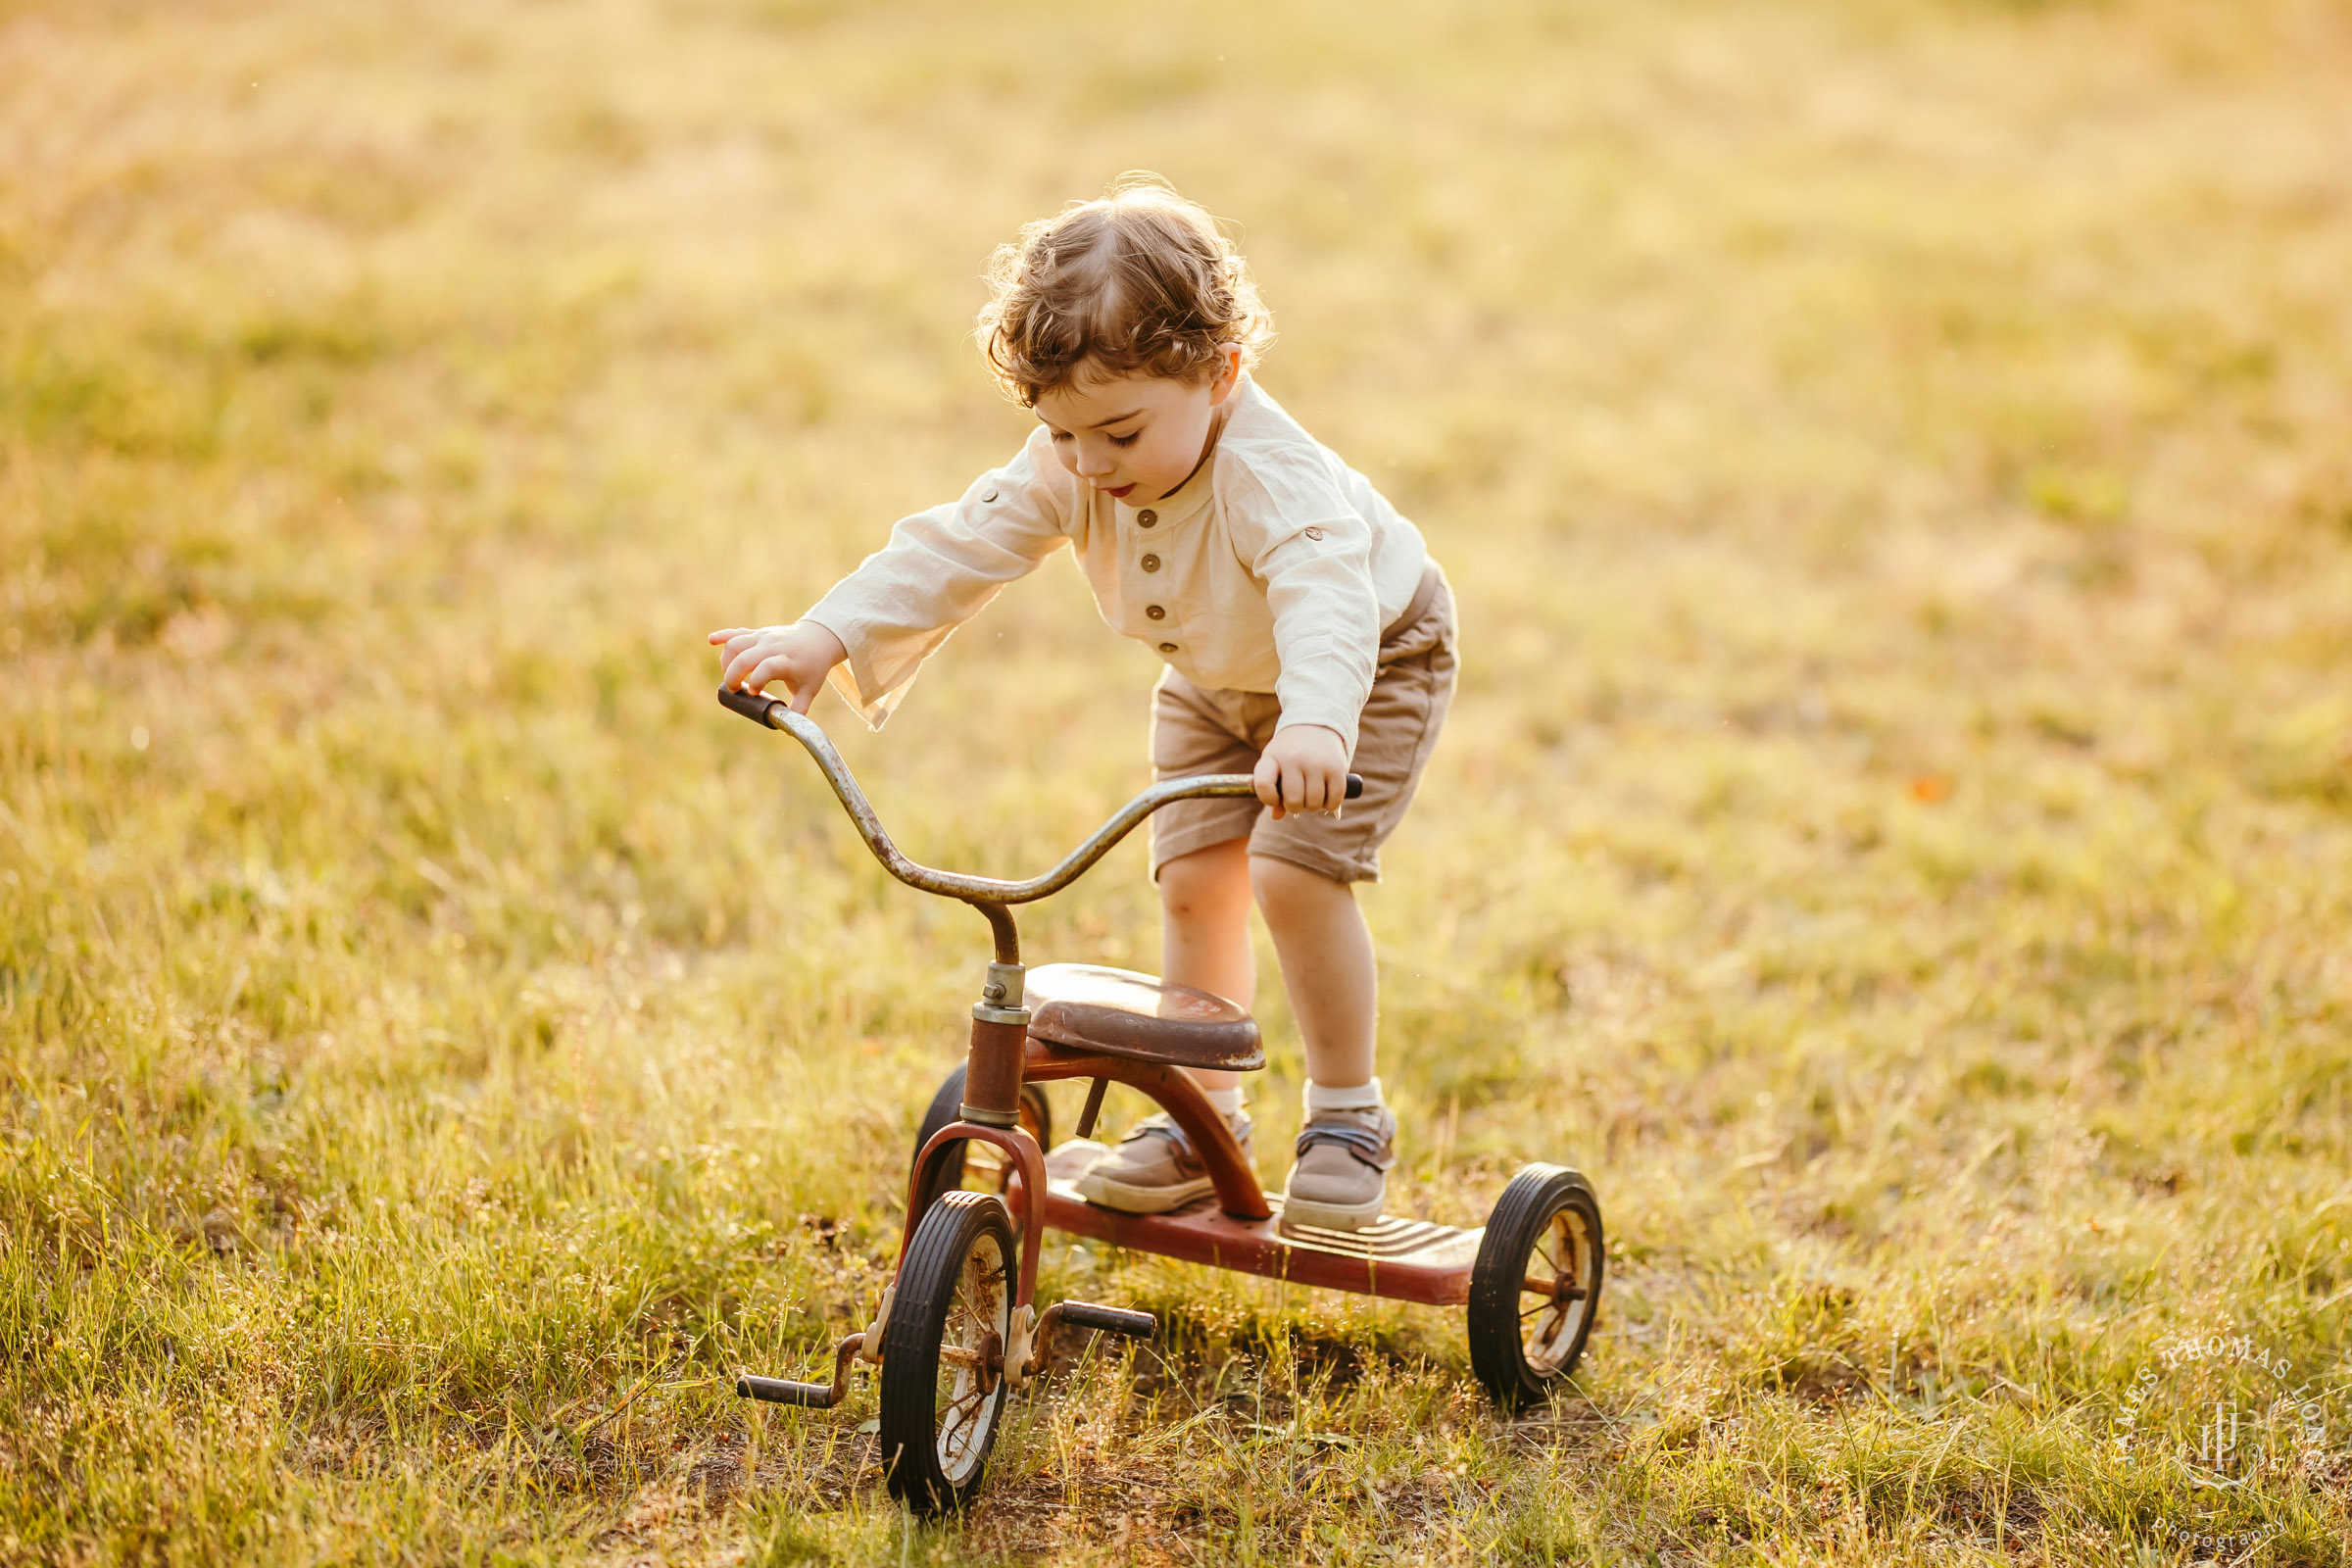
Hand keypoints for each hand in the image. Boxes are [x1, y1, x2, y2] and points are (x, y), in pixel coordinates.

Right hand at [707, 621, 847, 714]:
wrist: (819, 639)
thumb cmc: (812, 668)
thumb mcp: (809, 690)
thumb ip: (798, 710)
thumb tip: (786, 727)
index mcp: (788, 661)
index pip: (767, 667)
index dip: (756, 681)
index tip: (754, 694)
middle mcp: (774, 646)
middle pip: (745, 656)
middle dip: (733, 675)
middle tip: (734, 690)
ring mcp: (764, 637)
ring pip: (736, 643)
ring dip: (726, 661)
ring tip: (731, 677)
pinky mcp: (758, 633)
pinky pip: (737, 632)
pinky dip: (723, 636)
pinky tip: (712, 641)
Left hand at [1254, 723, 1348, 819]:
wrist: (1316, 723)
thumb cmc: (1290, 751)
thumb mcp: (1275, 763)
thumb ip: (1273, 790)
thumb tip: (1276, 817)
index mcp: (1273, 757)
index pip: (1263, 785)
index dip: (1268, 799)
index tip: (1275, 798)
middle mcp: (1294, 758)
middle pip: (1293, 800)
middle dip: (1295, 807)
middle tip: (1298, 800)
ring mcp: (1317, 763)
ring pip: (1314, 803)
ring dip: (1312, 806)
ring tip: (1311, 796)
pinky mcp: (1337, 768)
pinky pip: (1333, 800)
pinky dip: (1329, 805)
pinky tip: (1325, 796)